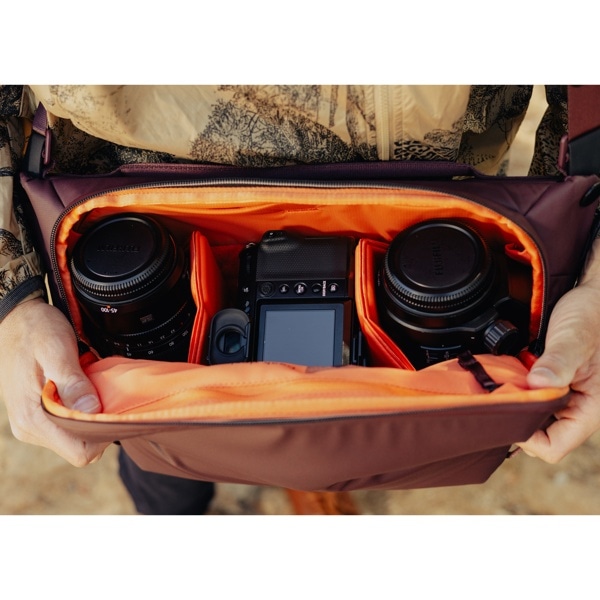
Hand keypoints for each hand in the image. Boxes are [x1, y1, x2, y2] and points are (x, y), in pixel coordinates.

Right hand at [0, 298, 108, 465]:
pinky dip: (82, 411)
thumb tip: (91, 411)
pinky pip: (68, 424)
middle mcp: (30, 428)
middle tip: (108, 396)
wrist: (16, 320)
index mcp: (33, 418)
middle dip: (99, 426)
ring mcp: (32, 424)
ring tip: (94, 389)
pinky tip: (85, 390)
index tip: (113, 410)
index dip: (102, 436)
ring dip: (91, 417)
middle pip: (80, 447)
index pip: (79, 452)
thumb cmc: (36, 331)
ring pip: (76, 437)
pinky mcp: (37, 416)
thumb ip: (73, 383)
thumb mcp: (57, 351)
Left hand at [519, 238, 599, 462]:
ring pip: (530, 416)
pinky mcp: (548, 384)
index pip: (554, 447)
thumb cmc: (591, 318)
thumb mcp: (574, 340)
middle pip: (538, 435)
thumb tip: (538, 384)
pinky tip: (506, 375)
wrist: (590, 300)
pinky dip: (514, 390)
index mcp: (588, 410)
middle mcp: (574, 408)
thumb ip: (558, 363)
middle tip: (498, 397)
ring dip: (515, 403)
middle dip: (517, 419)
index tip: (509, 414)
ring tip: (503, 384)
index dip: (529, 438)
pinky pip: (528, 397)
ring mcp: (560, 397)